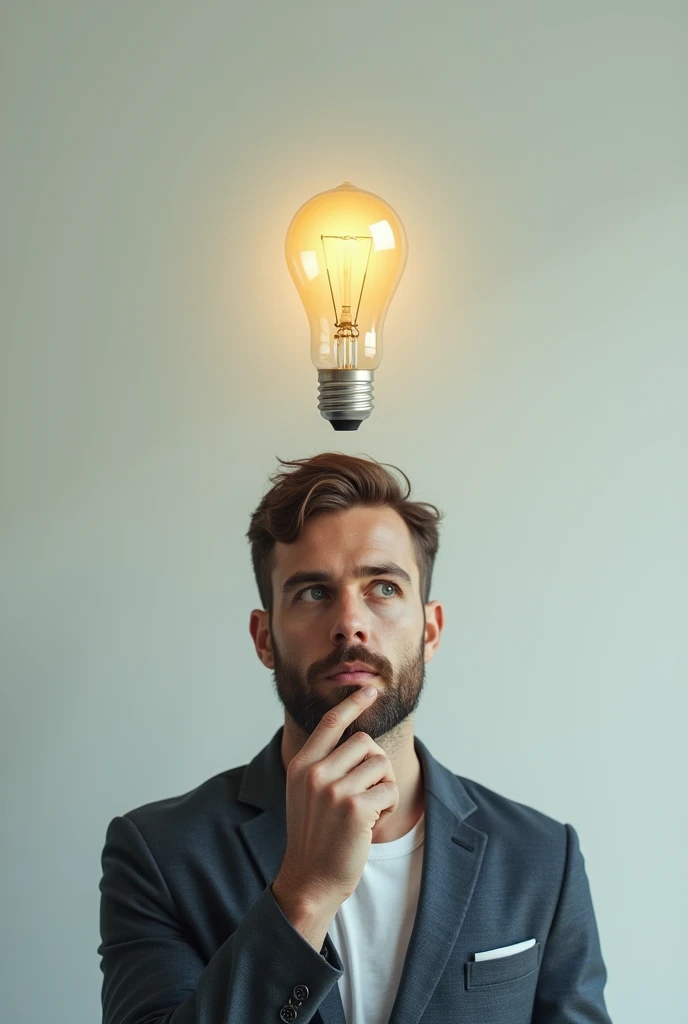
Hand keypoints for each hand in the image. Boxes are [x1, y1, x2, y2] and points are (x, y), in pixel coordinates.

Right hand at [276, 686, 398, 915]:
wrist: (310, 878)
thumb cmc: (314, 834)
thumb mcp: (305, 792)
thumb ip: (323, 764)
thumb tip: (357, 736)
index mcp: (302, 765)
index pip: (331, 722)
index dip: (352, 702)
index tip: (369, 689)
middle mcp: (315, 772)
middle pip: (364, 742)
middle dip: (376, 763)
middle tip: (370, 789)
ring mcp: (334, 790)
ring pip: (380, 764)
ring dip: (383, 785)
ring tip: (368, 807)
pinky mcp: (355, 808)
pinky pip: (390, 789)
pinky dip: (388, 805)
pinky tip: (371, 823)